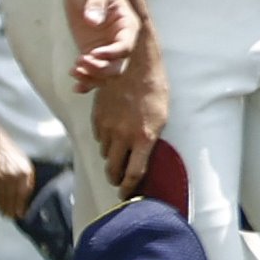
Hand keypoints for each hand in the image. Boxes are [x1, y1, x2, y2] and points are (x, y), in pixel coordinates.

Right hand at [0, 122, 35, 219]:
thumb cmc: (11, 154)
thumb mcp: (25, 164)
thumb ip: (27, 180)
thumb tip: (26, 197)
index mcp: (25, 172)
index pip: (24, 194)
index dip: (22, 206)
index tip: (22, 214)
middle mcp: (13, 175)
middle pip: (13, 198)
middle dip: (12, 209)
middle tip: (12, 216)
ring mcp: (1, 176)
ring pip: (2, 198)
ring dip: (3, 207)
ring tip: (4, 213)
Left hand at [56, 0, 138, 84]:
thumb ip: (95, 4)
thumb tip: (93, 21)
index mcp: (127, 26)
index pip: (125, 47)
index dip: (111, 54)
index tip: (92, 54)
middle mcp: (120, 41)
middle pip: (118, 66)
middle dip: (101, 69)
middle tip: (81, 62)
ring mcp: (107, 49)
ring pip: (106, 74)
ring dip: (92, 77)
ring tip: (74, 70)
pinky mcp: (93, 53)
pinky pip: (94, 73)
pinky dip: (87, 82)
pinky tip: (76, 87)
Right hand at [92, 29, 168, 193]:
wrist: (136, 65)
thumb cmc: (155, 91)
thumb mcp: (161, 118)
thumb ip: (150, 142)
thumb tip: (141, 161)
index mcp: (144, 138)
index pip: (134, 173)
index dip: (129, 188)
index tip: (127, 194)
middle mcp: (124, 135)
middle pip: (114, 168)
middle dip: (116, 178)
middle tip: (120, 181)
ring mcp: (108, 126)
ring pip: (105, 154)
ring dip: (111, 159)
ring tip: (118, 159)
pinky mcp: (98, 117)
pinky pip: (98, 138)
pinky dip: (105, 141)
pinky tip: (113, 136)